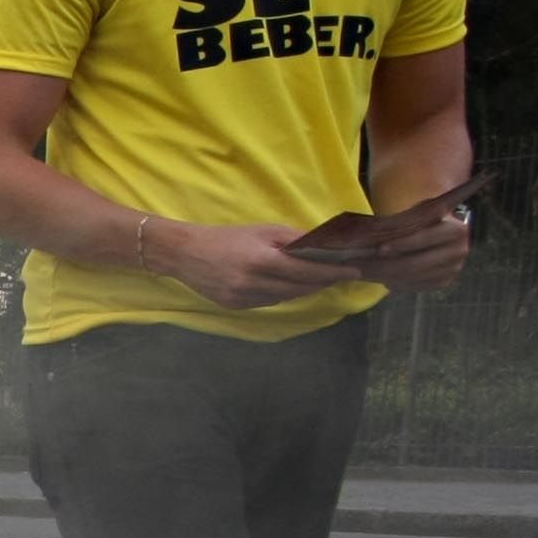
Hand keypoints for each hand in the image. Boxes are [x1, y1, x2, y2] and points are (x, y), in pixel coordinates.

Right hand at [148, 220, 344, 310]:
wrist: (184, 253)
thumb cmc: (226, 236)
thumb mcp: (261, 231)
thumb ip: (291, 240)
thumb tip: (321, 247)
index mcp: (261, 260)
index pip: (307, 271)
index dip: (332, 273)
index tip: (353, 272)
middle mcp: (253, 283)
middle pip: (300, 289)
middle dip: (322, 282)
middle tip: (340, 275)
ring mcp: (243, 298)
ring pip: (285, 298)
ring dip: (303, 289)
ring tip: (316, 280)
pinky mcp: (235, 306)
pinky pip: (268, 302)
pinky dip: (280, 294)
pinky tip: (282, 285)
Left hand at [359, 205, 473, 290]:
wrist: (438, 229)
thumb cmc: (421, 217)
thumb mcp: (414, 212)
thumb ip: (401, 221)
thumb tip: (369, 234)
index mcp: (455, 228)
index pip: (425, 238)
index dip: (402, 244)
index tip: (379, 249)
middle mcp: (459, 250)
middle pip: (416, 263)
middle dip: (384, 266)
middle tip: (359, 268)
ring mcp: (453, 268)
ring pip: (412, 277)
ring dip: (384, 276)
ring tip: (363, 273)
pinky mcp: (444, 280)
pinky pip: (416, 286)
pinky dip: (396, 283)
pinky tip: (381, 278)